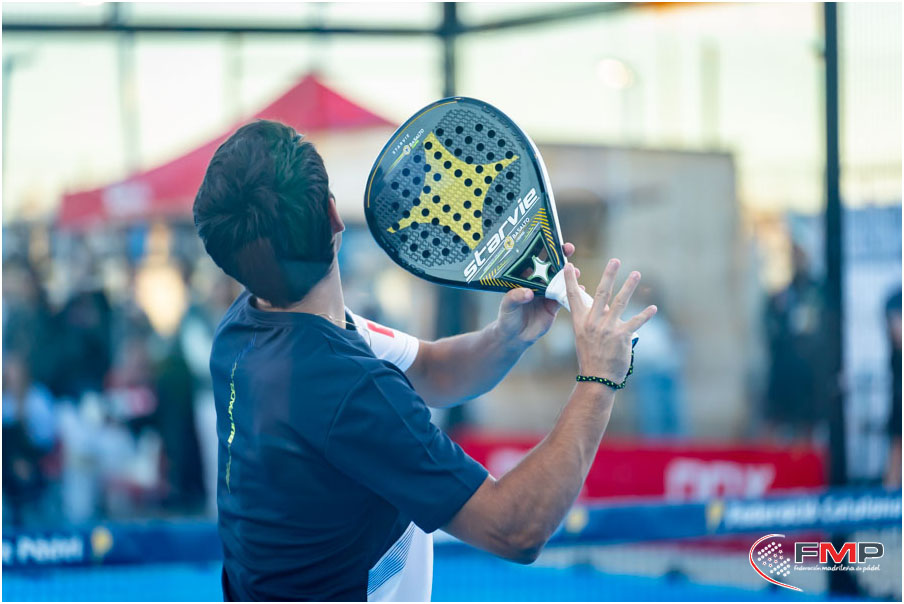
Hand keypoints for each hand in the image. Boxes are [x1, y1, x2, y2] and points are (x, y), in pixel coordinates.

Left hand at [496, 243, 579, 346]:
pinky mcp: (554, 305)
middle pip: (551, 265)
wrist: (516, 337)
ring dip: (570, 274)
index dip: (542, 248)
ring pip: (561, 279)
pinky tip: (581, 290)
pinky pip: (566, 296)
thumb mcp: (507, 306)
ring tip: (576, 272)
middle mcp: (537, 282)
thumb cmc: (507, 318)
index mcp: (524, 278)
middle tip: (569, 248)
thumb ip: (515, 297)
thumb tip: (528, 293)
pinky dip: (574, 292)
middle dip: (561, 255)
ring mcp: (547, 293)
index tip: (551, 241)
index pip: (534, 259)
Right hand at [564, 259, 656, 379]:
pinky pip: (636, 321)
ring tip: (636, 273)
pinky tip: (653, 307)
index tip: (568, 265)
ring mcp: (608, 329)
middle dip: (609, 275)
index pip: (574, 297)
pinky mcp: (622, 336)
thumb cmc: (591, 357)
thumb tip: (606, 306)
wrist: (597, 378)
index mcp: (581, 322)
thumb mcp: (585, 337)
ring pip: (620, 302)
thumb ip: (596, 319)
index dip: (570, 280)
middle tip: (614, 260)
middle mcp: (593, 323)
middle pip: (601, 293)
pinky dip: (645, 314)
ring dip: (629, 286)